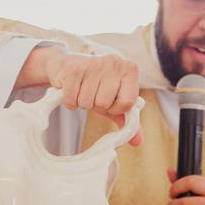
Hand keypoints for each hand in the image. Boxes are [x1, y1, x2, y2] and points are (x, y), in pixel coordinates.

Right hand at [20, 46, 141, 145]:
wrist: (67, 66)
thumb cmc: (97, 87)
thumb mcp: (115, 102)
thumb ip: (128, 120)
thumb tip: (137, 142)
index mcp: (130, 70)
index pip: (128, 103)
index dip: (116, 109)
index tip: (110, 102)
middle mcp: (115, 63)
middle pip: (105, 104)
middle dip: (96, 105)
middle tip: (93, 94)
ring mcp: (94, 63)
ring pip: (87, 103)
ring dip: (82, 102)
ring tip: (83, 90)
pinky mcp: (74, 68)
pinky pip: (71, 99)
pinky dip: (69, 101)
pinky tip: (72, 89)